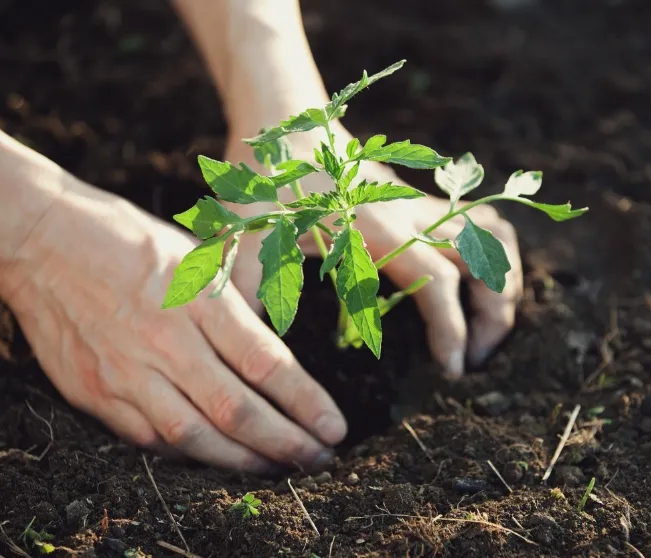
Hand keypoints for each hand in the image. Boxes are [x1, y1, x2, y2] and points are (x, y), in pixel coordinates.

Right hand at [0, 179, 345, 471]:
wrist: (41, 240)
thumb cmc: (130, 240)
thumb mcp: (197, 256)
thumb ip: (234, 309)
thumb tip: (273, 359)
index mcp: (199, 298)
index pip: (266, 363)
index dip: (306, 403)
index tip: (335, 428)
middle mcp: (165, 340)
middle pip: (237, 410)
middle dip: (287, 443)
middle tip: (319, 461)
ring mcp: (125, 371)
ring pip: (195, 437)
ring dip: (244, 461)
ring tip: (279, 468)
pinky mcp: (95, 392)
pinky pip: (151, 439)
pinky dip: (191, 455)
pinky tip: (219, 459)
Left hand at [223, 138, 522, 377]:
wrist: (282, 120)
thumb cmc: (262, 184)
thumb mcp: (247, 244)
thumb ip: (249, 298)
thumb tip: (248, 359)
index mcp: (374, 232)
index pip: (438, 283)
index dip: (452, 329)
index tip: (452, 370)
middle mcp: (409, 215)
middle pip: (481, 262)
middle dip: (491, 317)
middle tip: (474, 362)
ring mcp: (420, 204)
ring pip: (492, 236)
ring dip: (504, 282)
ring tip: (490, 328)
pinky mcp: (421, 199)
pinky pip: (479, 219)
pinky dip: (494, 251)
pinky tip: (481, 282)